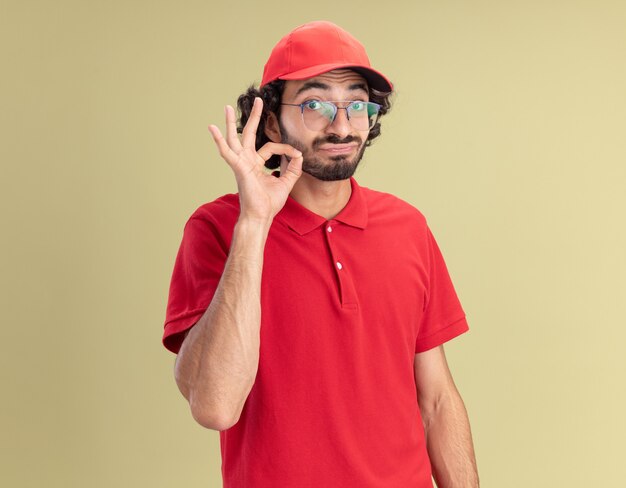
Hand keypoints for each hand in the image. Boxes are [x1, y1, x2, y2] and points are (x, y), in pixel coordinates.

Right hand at [207, 97, 302, 222]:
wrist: (261, 216)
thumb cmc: (269, 203)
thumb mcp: (286, 183)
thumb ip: (293, 169)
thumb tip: (299, 155)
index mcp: (256, 164)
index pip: (271, 147)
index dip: (285, 148)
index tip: (296, 154)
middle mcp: (247, 161)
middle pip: (249, 134)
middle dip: (254, 117)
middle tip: (259, 100)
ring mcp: (241, 163)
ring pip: (235, 138)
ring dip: (231, 122)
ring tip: (227, 106)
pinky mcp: (238, 167)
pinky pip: (226, 151)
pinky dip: (219, 139)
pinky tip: (212, 128)